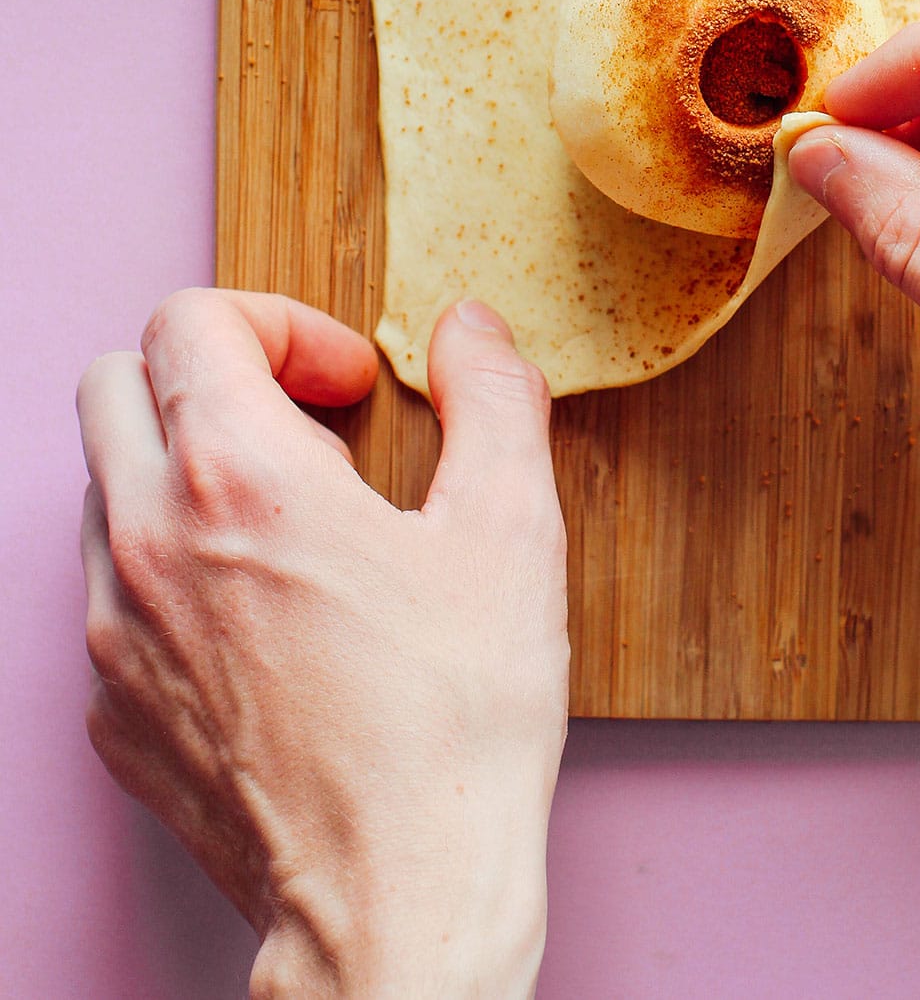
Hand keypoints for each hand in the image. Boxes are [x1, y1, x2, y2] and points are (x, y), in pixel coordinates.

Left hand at [77, 291, 567, 999]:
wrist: (397, 902)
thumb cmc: (454, 724)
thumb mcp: (511, 531)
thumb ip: (492, 399)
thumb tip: (471, 329)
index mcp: (238, 475)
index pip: (190, 321)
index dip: (280, 322)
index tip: (343, 382)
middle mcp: (149, 541)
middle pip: (114, 384)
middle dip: (206, 376)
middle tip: (299, 422)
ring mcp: (117, 634)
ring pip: (103, 490)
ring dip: (182, 470)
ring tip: (286, 520)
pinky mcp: (116, 713)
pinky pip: (111, 597)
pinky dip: (170, 572)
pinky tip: (263, 617)